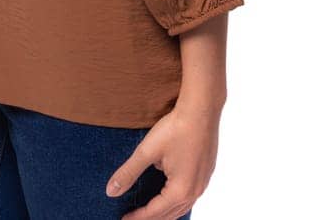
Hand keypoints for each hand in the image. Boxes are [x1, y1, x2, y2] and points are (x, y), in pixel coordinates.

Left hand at [106, 99, 222, 218]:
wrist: (202, 109)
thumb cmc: (175, 128)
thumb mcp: (147, 151)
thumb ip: (128, 173)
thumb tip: (110, 191)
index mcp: (180, 190)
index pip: (154, 213)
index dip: (137, 218)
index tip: (123, 219)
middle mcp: (195, 191)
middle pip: (169, 215)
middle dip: (150, 218)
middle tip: (132, 218)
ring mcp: (203, 183)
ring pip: (182, 208)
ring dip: (164, 213)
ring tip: (148, 213)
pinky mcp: (206, 173)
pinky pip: (190, 197)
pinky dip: (176, 203)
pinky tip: (169, 197)